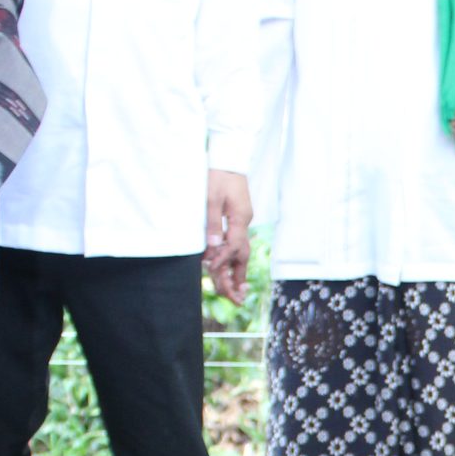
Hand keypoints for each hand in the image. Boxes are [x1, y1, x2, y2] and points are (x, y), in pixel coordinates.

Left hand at [205, 171, 252, 304]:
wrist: (228, 157)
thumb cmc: (218, 174)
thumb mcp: (211, 197)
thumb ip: (212, 223)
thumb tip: (212, 247)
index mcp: (239, 218)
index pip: (233, 246)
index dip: (223, 262)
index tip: (213, 272)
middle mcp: (243, 222)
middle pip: (242, 255)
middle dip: (238, 277)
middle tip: (236, 298)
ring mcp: (242, 220)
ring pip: (241, 251)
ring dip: (238, 271)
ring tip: (237, 292)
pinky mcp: (238, 217)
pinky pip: (237, 242)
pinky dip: (234, 258)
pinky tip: (232, 268)